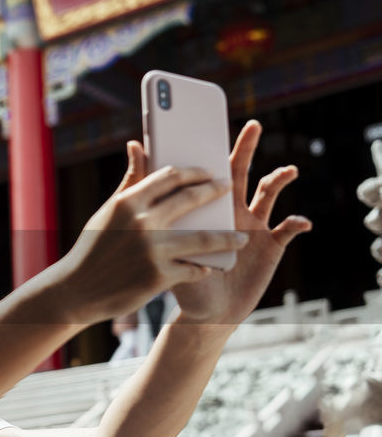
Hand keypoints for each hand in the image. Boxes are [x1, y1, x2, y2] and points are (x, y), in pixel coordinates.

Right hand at [56, 140, 253, 325]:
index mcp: (127, 202)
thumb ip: (131, 181)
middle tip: (229, 189)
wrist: (77, 290)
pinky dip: (202, 267)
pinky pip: (193, 268)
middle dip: (215, 192)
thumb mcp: (108, 212)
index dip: (195, 172)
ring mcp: (152, 250)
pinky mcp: (159, 276)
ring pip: (204, 238)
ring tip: (241, 238)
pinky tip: (207, 266)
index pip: (170, 176)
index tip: (210, 173)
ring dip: (228, 237)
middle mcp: (141, 222)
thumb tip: (137, 145)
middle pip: (191, 198)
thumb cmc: (94, 248)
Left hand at [135, 120, 311, 325]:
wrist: (203, 311)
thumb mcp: (159, 236)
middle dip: (246, 147)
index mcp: (204, 205)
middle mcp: (231, 208)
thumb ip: (147, 191)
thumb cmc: (179, 275)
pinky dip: (297, 223)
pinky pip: (289, 230)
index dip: (208, 148)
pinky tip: (300, 221)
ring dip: (280, 179)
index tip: (212, 125)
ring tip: (287, 171)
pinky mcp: (272, 245)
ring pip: (269, 193)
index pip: (207, 169)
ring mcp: (253, 225)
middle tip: (252, 126)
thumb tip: (135, 145)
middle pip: (240, 171)